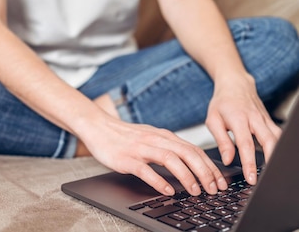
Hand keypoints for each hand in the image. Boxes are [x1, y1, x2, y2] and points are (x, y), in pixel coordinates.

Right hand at [79, 116, 227, 195]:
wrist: (97, 126)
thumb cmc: (124, 136)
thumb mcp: (150, 138)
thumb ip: (168, 148)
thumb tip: (189, 164)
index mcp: (164, 136)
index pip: (194, 150)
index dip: (210, 167)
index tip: (219, 182)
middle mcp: (156, 140)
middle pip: (187, 154)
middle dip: (204, 173)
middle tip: (213, 189)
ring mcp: (141, 148)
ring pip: (171, 160)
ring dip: (187, 177)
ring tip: (195, 191)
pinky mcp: (126, 158)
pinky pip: (146, 170)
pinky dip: (159, 181)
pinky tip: (167, 191)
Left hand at [206, 74, 281, 184]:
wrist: (235, 84)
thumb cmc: (222, 103)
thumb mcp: (213, 120)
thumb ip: (222, 140)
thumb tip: (228, 160)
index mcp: (239, 119)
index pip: (246, 144)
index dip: (249, 162)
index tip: (251, 177)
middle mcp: (255, 119)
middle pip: (268, 141)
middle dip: (269, 161)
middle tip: (265, 179)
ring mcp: (264, 119)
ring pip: (277, 138)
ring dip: (277, 155)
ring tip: (272, 172)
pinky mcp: (270, 120)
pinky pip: (278, 135)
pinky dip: (279, 147)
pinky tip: (275, 159)